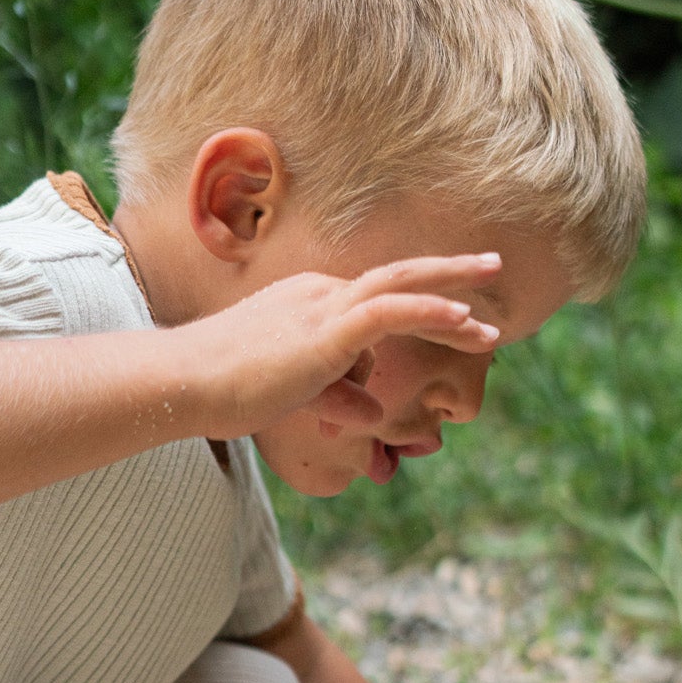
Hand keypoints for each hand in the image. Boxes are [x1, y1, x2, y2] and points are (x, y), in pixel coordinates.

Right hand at [178, 254, 502, 441]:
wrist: (187, 385)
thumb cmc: (230, 392)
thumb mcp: (300, 397)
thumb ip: (341, 399)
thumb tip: (375, 416)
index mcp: (313, 304)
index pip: (377, 305)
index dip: (423, 311)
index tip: (465, 323)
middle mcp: (322, 294)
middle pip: (398, 277)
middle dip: (451, 273)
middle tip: (494, 266)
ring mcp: (324, 308)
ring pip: (401, 286)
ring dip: (453, 290)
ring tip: (494, 298)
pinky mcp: (325, 332)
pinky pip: (389, 312)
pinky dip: (429, 311)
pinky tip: (464, 317)